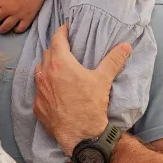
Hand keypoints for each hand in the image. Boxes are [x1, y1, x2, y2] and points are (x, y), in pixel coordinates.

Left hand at [33, 24, 132, 153]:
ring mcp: (39, 91)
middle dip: (55, 49)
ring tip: (56, 68)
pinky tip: (53, 90)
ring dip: (46, 66)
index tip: (65, 28)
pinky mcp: (37, 106)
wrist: (81, 134)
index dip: (61, 31)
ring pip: (39, 71)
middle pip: (47, 54)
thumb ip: (113, 60)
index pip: (57, 40)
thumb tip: (125, 46)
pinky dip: (44, 86)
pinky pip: (38, 90)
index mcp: (60, 64)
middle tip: (64, 48)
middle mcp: (45, 74)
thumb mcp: (103, 79)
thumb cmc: (91, 105)